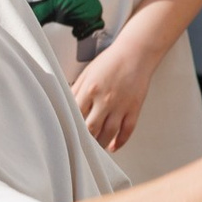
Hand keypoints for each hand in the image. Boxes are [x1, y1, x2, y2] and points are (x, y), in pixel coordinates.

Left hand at [72, 28, 159, 150]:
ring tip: (94, 148)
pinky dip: (119, 142)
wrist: (136, 53)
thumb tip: (66, 105)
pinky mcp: (134, 109)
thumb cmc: (111, 61)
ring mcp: (121, 106)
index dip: (70, 126)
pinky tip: (113, 146)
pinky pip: (127, 130)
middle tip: (79, 146)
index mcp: (90, 90)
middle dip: (84, 140)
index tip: (67, 133)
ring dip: (100, 144)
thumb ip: (76, 90)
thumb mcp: (87, 73)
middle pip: (91, 128)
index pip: (76, 115)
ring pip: (109, 133)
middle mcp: (105, 100)